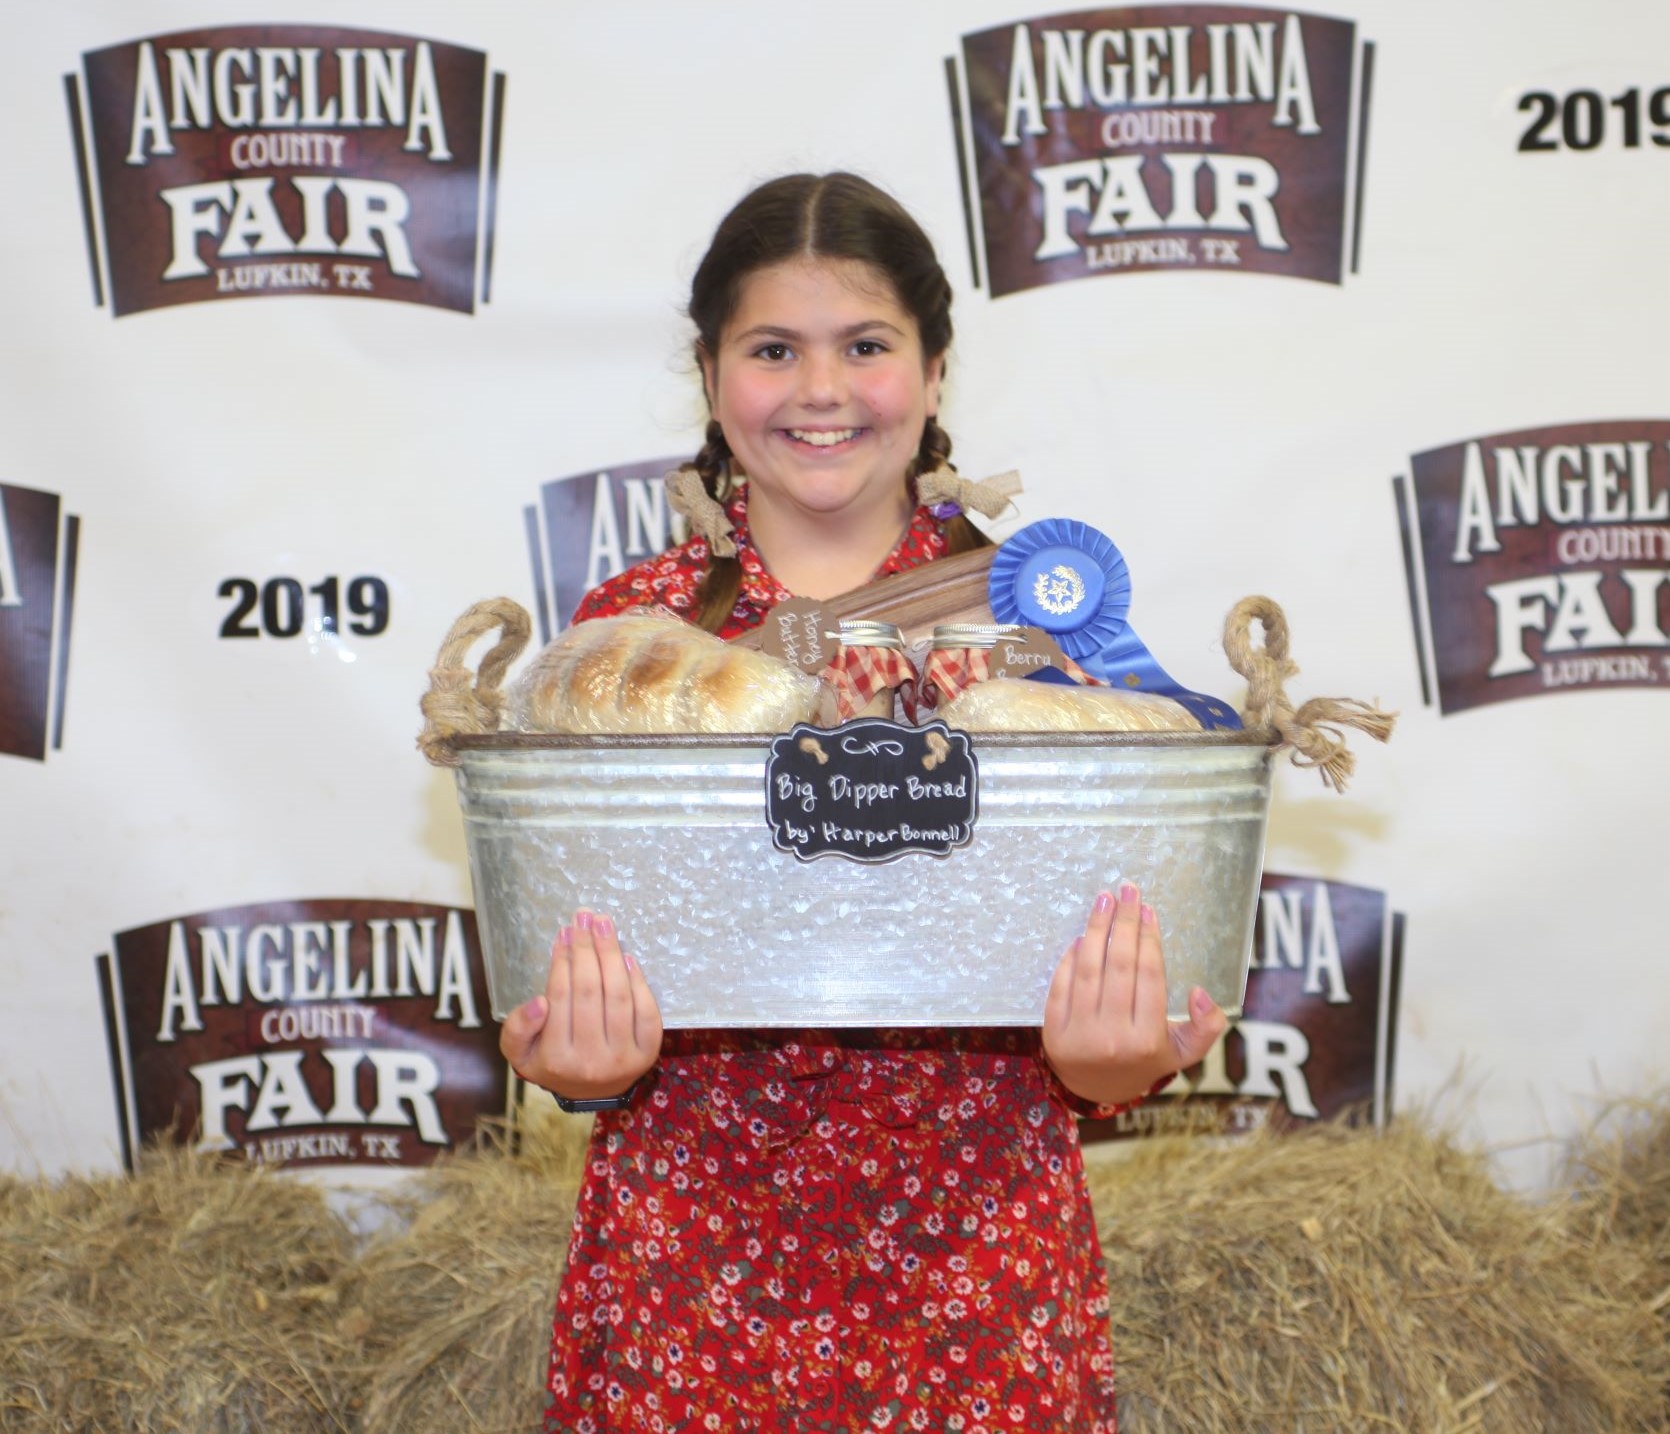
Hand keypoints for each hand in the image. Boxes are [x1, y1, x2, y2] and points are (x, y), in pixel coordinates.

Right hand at [498, 910, 662, 1100]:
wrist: (590, 1092)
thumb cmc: (551, 1061)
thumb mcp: (519, 1052)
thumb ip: (517, 1028)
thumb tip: (539, 1002)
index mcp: (557, 1060)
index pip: (561, 997)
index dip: (563, 960)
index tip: (564, 932)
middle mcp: (592, 1061)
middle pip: (591, 992)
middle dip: (587, 948)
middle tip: (585, 917)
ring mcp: (623, 1058)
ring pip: (619, 996)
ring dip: (612, 954)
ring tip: (604, 926)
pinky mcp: (648, 1052)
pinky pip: (646, 1010)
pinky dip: (638, 981)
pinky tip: (626, 957)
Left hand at [1041, 883, 1227, 1107]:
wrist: (1095, 1092)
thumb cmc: (1143, 1063)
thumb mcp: (1183, 1053)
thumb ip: (1206, 1027)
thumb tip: (1200, 992)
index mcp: (1148, 1040)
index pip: (1149, 976)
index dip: (1148, 938)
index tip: (1148, 909)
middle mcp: (1113, 1037)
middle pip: (1119, 966)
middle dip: (1124, 922)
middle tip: (1127, 890)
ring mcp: (1079, 1034)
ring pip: (1089, 969)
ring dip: (1096, 929)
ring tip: (1104, 901)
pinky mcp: (1053, 1031)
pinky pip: (1061, 984)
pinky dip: (1071, 957)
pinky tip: (1082, 935)